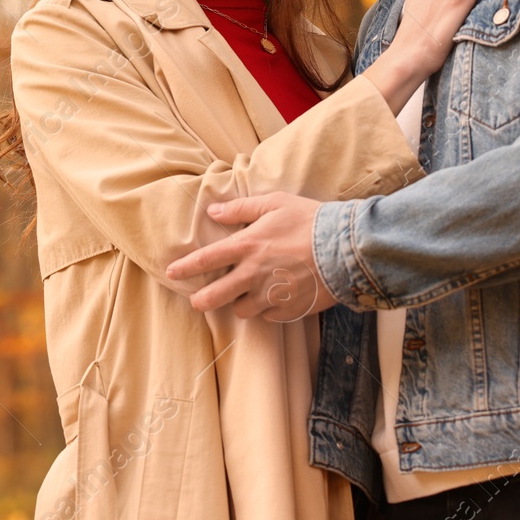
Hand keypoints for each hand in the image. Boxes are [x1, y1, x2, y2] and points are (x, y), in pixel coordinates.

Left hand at [166, 192, 334, 318]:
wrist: (347, 248)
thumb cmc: (311, 220)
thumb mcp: (275, 203)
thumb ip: (241, 208)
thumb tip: (213, 211)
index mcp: (247, 245)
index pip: (207, 259)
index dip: (186, 267)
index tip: (172, 273)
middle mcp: (254, 274)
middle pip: (216, 296)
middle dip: (202, 301)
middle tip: (198, 301)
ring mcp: (271, 294)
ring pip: (243, 310)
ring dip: (242, 304)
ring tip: (251, 293)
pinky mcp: (289, 310)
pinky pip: (269, 316)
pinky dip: (269, 309)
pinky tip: (278, 297)